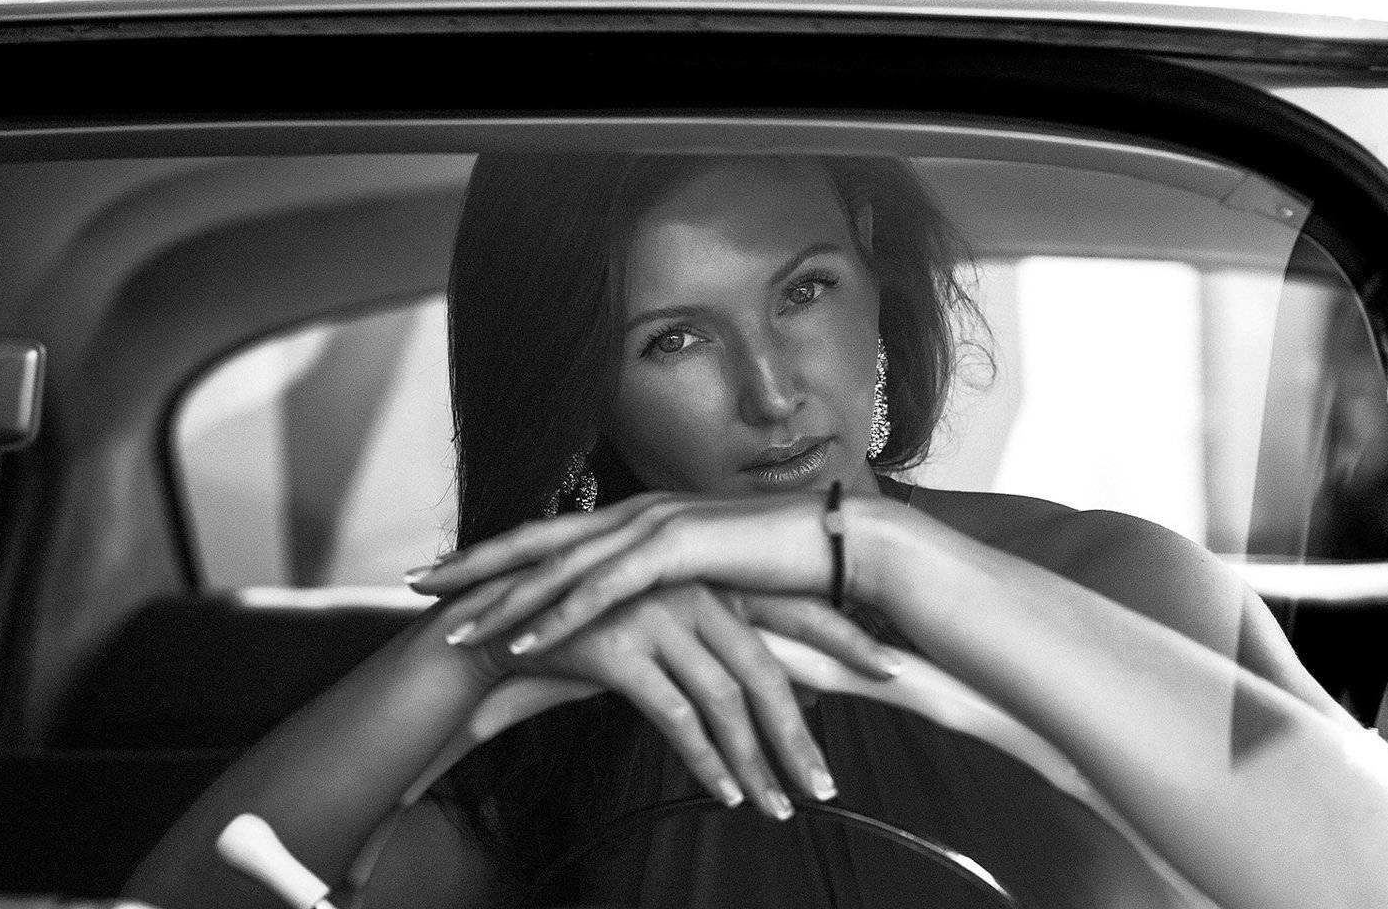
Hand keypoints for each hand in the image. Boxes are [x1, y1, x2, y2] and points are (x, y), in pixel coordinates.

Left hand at [411, 491, 874, 655]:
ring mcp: (653, 525)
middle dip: (472, 566)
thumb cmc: (778, 569)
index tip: (443, 572)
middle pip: (534, 541)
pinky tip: (523, 641)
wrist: (840, 545)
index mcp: (636, 518)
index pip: (549, 536)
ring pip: (558, 568)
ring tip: (451, 630)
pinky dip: (559, 616)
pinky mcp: (677, 549)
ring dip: (502, 601)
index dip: (493, 554)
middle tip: (414, 585)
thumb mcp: (707, 582)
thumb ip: (665, 593)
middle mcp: (634, 512)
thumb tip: (638, 620)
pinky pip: (605, 590)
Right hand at [444, 581, 901, 819]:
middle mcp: (689, 589)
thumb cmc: (591, 632)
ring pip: (723, 698)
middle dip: (798, 734)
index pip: (791, 612)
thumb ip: (723, 653)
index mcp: (709, 578)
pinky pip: (674, 714)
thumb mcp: (665, 629)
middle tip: (828, 785)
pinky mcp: (616, 645)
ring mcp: (652, 614)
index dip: (841, 640)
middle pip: (764, 668)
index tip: (889, 672)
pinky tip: (724, 794)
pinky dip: (705, 758)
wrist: (499, 623)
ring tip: (781, 809)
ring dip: (756, 762)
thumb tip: (792, 699)